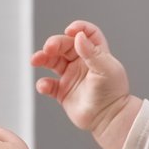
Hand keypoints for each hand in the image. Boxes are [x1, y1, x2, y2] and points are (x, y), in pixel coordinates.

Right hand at [31, 21, 134, 141]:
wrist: (109, 119)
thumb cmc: (113, 93)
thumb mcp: (106, 69)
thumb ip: (92, 52)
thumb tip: (79, 36)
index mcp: (95, 53)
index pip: (86, 34)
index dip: (78, 28)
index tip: (70, 30)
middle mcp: (81, 62)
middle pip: (64, 45)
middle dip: (54, 44)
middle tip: (48, 48)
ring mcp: (71, 76)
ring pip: (52, 61)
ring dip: (42, 59)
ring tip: (35, 60)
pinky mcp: (63, 92)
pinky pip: (49, 85)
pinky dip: (43, 84)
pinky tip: (44, 86)